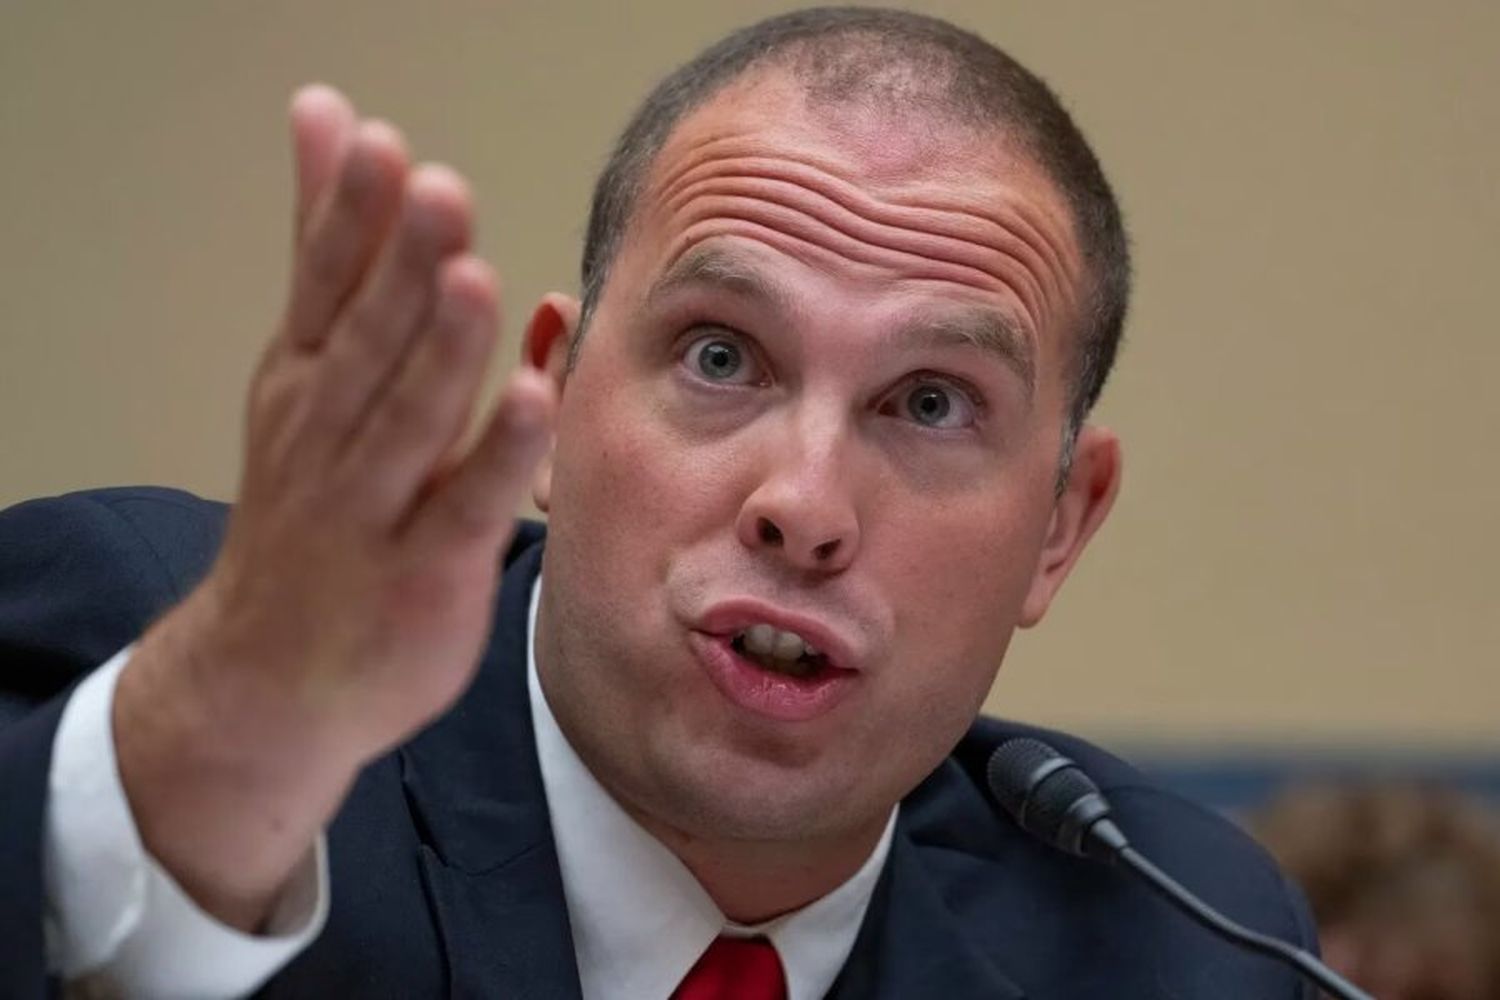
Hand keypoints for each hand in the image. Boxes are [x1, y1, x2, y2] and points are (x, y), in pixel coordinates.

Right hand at [113, 85, 556, 928]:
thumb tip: (328, 115)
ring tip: (473, 280)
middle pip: (367, 345)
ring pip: (409, 422)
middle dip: (402, 269)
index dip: (350, 219)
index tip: (380, 146)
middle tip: (435, 192)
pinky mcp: (424, 574)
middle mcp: (328, 440)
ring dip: (442, 353)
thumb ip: (330, 248)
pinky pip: (465, 508)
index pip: (324, 288)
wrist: (267, 676)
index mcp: (304, 382)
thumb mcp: (303, 371)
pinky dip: (496, 456)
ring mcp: (373, 512)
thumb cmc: (308, 507)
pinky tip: (532, 400)